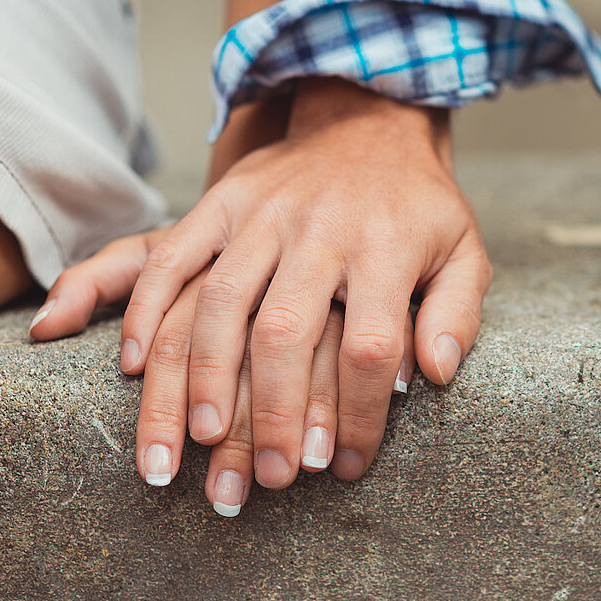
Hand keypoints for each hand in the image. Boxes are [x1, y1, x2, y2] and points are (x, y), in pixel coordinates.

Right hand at [34, 78, 491, 489]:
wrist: (368, 120)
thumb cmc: (418, 206)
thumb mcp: (464, 250)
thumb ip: (458, 311)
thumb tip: (434, 375)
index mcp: (387, 246)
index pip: (372, 345)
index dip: (358, 413)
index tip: (342, 466)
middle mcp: (320, 229)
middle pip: (286, 332)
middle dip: (269, 415)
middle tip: (262, 480)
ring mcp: (263, 213)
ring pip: (218, 302)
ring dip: (198, 380)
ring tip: (188, 449)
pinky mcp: (221, 201)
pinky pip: (171, 257)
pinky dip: (147, 313)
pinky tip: (136, 369)